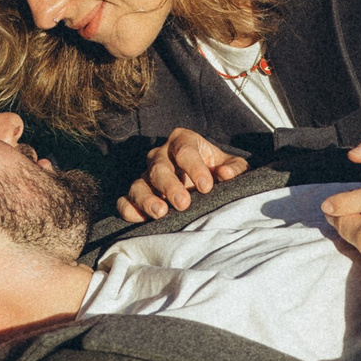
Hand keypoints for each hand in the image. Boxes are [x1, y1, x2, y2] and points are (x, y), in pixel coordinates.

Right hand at [117, 128, 248, 222]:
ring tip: (161, 213)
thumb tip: (226, 174)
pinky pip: (124, 200)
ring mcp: (146, 175)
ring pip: (138, 184)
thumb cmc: (218, 170)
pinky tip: (140, 219)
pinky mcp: (136, 194)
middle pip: (159, 167)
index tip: (207, 187)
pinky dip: (128, 209)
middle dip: (170, 186)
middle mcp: (161, 155)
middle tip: (183, 204)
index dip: (195, 168)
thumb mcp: (232, 165)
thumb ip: (235, 168)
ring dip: (147, 199)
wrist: (204, 182)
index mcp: (183, 141)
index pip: (185, 150)